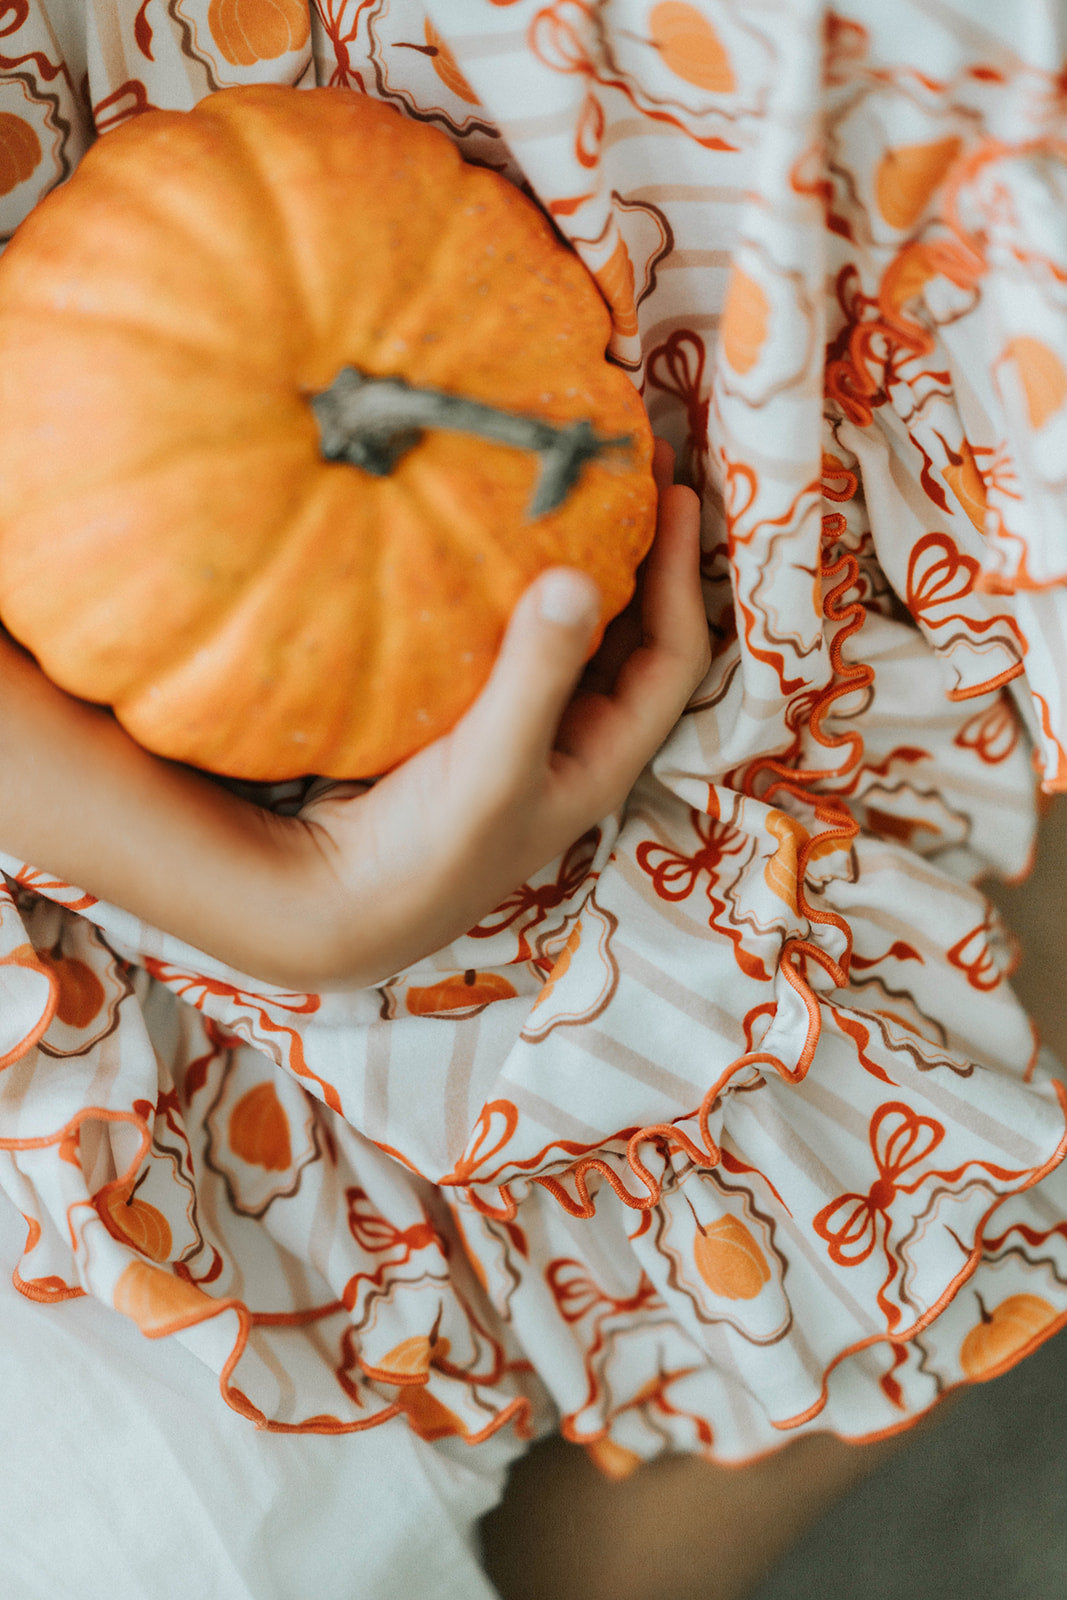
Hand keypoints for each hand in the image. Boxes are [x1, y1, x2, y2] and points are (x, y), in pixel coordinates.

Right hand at [288, 440, 710, 986]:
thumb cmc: (430, 848)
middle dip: (639, 552)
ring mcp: (520, 721)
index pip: (672, 654)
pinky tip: (491, 534)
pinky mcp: (467, 710)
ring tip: (571, 480)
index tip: (671, 493)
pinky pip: (510, 633)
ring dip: (579, 560)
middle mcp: (573, 735)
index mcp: (603, 755)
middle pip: (631, 630)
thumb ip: (536, 678)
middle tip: (629, 465)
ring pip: (571, 627)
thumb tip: (578, 579)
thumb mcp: (494, 766)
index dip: (681, 575)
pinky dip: (514, 583)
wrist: (337, 898)